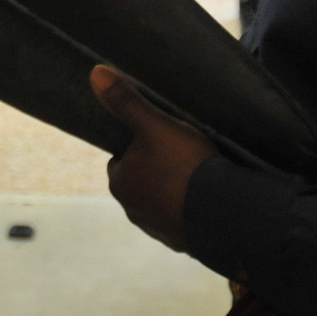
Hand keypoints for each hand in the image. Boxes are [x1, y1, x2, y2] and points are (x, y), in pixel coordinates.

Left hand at [90, 65, 216, 253]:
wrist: (221, 213)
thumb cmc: (183, 165)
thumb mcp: (155, 125)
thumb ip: (126, 102)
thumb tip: (94, 73)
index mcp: (121, 183)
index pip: (121, 160)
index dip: (139, 147)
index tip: (159, 139)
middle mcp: (133, 210)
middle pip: (142, 181)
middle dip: (157, 171)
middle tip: (182, 154)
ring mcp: (159, 229)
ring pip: (162, 202)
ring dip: (175, 192)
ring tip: (198, 175)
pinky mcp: (183, 242)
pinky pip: (183, 220)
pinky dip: (190, 210)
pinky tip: (206, 198)